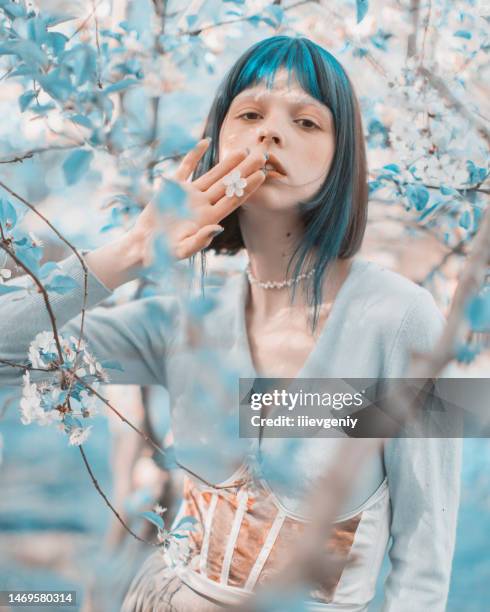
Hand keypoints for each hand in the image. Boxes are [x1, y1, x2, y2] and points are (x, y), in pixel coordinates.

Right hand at [131, 139, 265, 262]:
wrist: (143, 245)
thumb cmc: (163, 253)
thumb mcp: (182, 250)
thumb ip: (200, 240)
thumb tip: (218, 228)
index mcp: (208, 219)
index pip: (233, 201)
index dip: (247, 188)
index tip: (261, 175)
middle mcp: (203, 205)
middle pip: (228, 185)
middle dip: (244, 171)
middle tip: (261, 157)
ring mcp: (189, 195)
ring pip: (212, 175)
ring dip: (227, 163)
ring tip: (243, 150)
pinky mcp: (174, 188)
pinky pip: (187, 167)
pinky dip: (195, 155)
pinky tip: (206, 142)